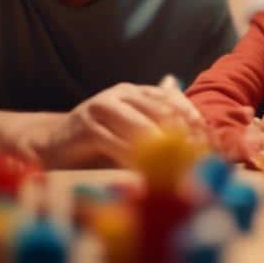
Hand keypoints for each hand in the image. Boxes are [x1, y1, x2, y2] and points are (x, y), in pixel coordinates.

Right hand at [7, 82, 206, 167]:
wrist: (51, 143)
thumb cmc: (101, 143)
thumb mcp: (135, 136)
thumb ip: (161, 135)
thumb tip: (200, 146)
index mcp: (137, 92)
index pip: (174, 100)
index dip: (195, 119)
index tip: (211, 141)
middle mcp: (122, 93)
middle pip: (163, 111)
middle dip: (185, 135)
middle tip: (200, 157)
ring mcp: (103, 105)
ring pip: (143, 125)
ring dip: (164, 148)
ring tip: (181, 165)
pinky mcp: (87, 125)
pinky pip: (118, 142)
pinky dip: (135, 157)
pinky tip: (148, 171)